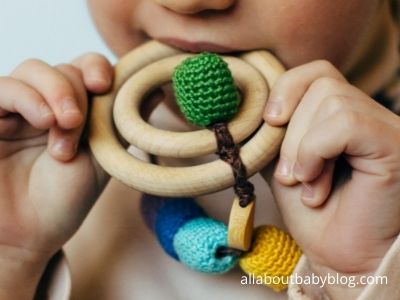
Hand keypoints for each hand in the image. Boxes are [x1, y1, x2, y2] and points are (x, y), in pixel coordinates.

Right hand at [0, 53, 112, 298]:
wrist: (28, 233)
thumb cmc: (67, 198)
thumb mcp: (104, 157)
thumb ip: (122, 122)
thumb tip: (157, 90)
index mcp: (78, 110)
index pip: (87, 67)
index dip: (96, 68)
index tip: (103, 85)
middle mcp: (48, 104)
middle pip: (65, 67)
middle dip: (75, 93)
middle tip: (77, 126)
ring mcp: (18, 109)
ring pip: (34, 70)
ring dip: (55, 94)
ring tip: (62, 130)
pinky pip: (4, 88)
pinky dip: (27, 97)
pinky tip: (42, 121)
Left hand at [263, 60, 399, 294]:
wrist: (340, 257)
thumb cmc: (314, 213)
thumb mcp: (283, 161)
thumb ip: (276, 129)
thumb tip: (254, 99)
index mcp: (345, 116)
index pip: (318, 71)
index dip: (288, 88)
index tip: (270, 122)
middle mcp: (371, 115)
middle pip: (320, 84)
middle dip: (291, 132)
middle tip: (291, 175)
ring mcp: (386, 126)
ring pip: (331, 100)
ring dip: (303, 148)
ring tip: (307, 184)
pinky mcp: (393, 143)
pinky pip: (345, 123)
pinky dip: (317, 152)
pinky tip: (316, 184)